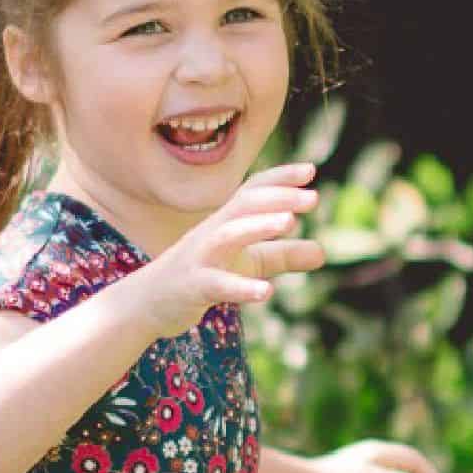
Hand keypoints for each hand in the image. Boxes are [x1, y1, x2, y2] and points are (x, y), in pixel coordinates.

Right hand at [145, 163, 325, 327]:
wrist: (149, 302)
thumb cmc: (202, 275)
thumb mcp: (247, 264)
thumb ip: (282, 256)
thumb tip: (323, 252)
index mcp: (227, 221)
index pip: (253, 191)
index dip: (280, 179)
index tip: (311, 170)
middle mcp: (212, 232)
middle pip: (243, 204)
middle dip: (277, 197)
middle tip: (313, 197)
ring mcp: (200, 258)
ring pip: (227, 235)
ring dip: (258, 227)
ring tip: (290, 223)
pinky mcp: (192, 287)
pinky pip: (216, 284)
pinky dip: (241, 287)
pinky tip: (267, 292)